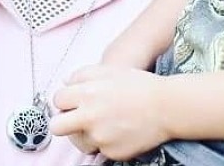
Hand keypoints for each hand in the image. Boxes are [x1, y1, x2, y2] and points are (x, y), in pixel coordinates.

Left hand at [50, 64, 169, 160]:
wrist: (167, 107)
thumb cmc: (139, 85)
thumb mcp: (109, 70)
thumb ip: (82, 74)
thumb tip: (65, 83)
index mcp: (87, 93)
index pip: (57, 100)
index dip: (65, 100)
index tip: (72, 102)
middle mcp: (90, 117)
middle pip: (57, 127)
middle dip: (62, 122)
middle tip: (75, 119)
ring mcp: (100, 137)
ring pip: (77, 141)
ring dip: (84, 134)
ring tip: (103, 123)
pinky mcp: (111, 152)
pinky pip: (99, 149)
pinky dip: (106, 142)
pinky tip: (119, 130)